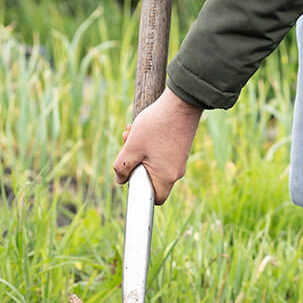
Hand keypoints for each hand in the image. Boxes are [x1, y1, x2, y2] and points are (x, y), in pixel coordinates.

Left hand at [113, 88, 203, 204]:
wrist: (182, 103)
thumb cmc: (156, 125)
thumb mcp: (132, 146)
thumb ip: (122, 167)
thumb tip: (120, 179)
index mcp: (166, 177)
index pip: (154, 199)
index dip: (139, 190)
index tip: (130, 174)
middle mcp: (176, 172)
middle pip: (150, 178)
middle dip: (134, 163)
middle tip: (126, 144)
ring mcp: (179, 160)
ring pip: (153, 163)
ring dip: (138, 150)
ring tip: (131, 132)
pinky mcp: (180, 149)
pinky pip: (161, 154)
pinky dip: (148, 145)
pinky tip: (141, 129)